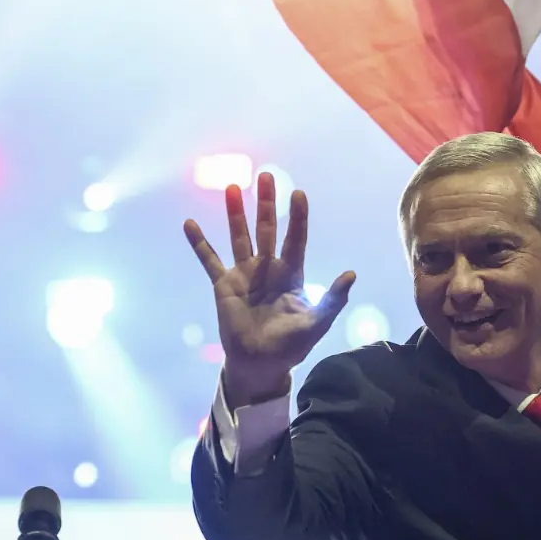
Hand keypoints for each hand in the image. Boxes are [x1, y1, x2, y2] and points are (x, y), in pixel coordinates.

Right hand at [184, 173, 354, 404]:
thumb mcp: (317, 323)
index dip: (297, 217)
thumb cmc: (292, 345)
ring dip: (235, 213)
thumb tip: (351, 274)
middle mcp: (267, 268)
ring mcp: (244, 274)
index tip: (298, 194)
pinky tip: (189, 223)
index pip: (295, 238)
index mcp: (291, 274)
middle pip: (267, 229)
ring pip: (240, 237)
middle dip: (266, 203)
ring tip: (232, 187)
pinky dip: (199, 243)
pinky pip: (210, 260)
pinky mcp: (224, 285)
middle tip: (266, 176)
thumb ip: (332, 298)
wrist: (261, 363)